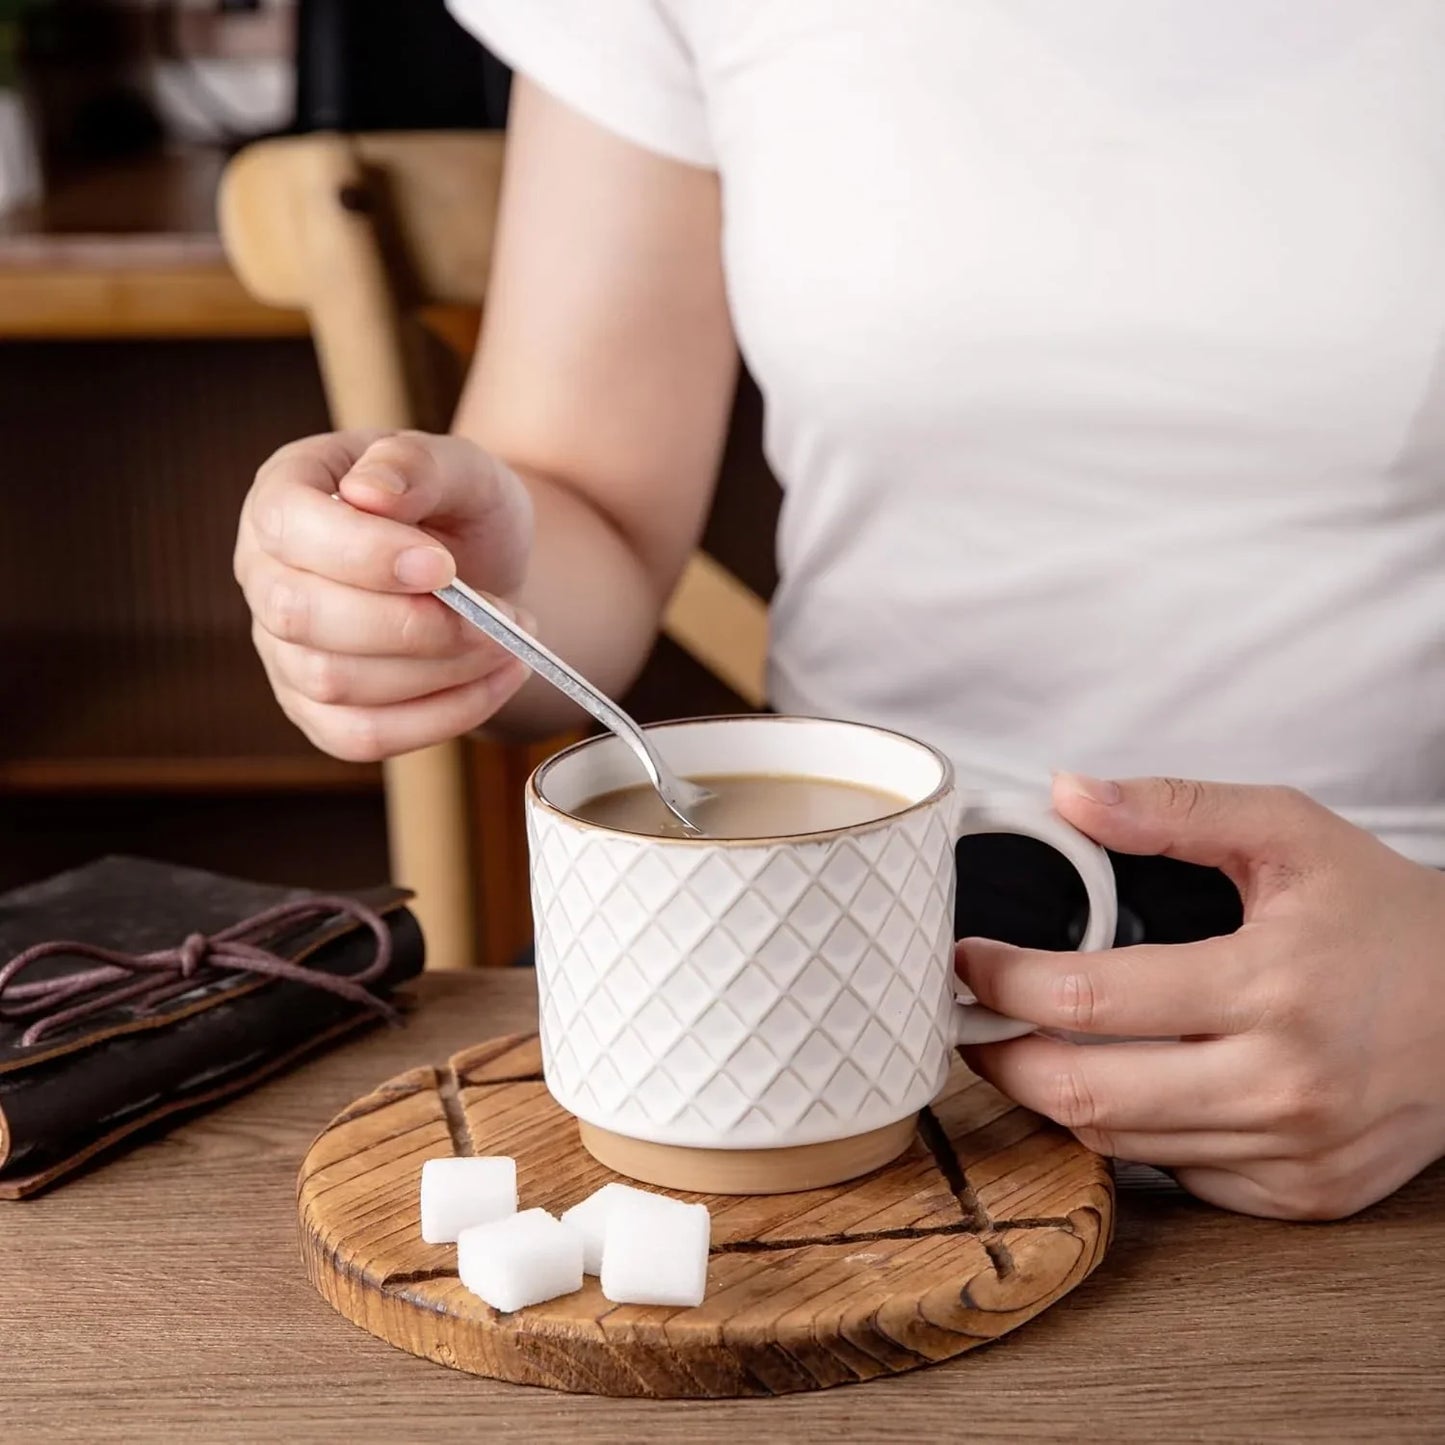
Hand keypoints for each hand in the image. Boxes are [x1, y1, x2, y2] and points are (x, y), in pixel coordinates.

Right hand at [235, 430, 534, 760]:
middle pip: (302, 616)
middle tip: (502, 617)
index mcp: (283, 493)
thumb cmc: (459, 508)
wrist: (481, 569)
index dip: (364, 554)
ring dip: (440, 671)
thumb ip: (418, 466)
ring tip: (511, 643)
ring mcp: (283, 649)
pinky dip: (440, 717)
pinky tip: (496, 682)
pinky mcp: (317, 710)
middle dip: (414, 625)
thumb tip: (368, 492)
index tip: (445, 566)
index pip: (289, 526)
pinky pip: (362, 736)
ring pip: (335, 683)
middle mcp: (265, 573)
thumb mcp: (460, 467)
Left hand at [956, 774, 1444, 1219]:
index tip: (967, 962)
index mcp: (1271, 985)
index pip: (1089, 1000)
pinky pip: (1177, 1175)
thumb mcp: (1290, 832)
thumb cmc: (1387, 917)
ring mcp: (1294, 1152)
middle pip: (1084, 1092)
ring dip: (1054, 1096)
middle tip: (971, 1021)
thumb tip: (1070, 793)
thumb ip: (1175, 807)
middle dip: (1000, 1057)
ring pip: (1119, 1142)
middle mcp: (1282, 1083)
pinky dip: (1131, 1133)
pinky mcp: (1304, 1196)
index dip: (1003, 982)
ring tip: (1026, 1046)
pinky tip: (1122, 1084)